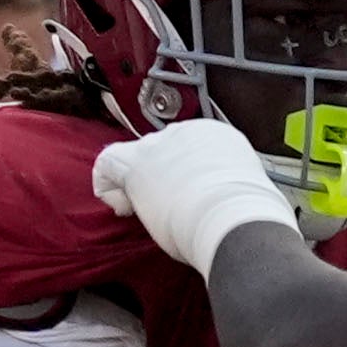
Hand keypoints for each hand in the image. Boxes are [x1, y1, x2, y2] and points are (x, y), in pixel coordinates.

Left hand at [90, 117, 295, 273]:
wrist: (232, 214)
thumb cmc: (239, 213)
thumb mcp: (236, 187)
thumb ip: (217, 181)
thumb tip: (207, 195)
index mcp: (218, 137)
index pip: (186, 148)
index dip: (177, 172)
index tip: (183, 194)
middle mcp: (186, 133)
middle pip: (157, 150)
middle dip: (156, 178)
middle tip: (164, 206)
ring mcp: (159, 144)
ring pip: (131, 156)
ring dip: (134, 184)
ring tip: (146, 210)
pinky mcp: (135, 161)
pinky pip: (106, 165)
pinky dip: (109, 188)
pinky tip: (127, 208)